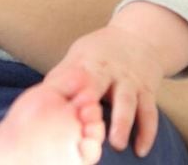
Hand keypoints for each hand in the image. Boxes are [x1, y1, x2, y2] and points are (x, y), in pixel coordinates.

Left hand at [42, 25, 175, 156]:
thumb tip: (38, 99)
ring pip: (129, 102)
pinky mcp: (147, 91)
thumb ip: (62, 77)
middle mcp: (112, 71)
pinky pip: (150, 113)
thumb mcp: (78, 56)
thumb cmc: (100, 53)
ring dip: (123, 123)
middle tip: (89, 130)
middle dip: (96, 109)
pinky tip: (141, 150)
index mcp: (89, 63)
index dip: (70, 93)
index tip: (61, 113)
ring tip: (117, 144)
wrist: (139, 37)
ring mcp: (131, 81)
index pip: (77, 78)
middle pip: (101, 86)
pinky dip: (147, 132)